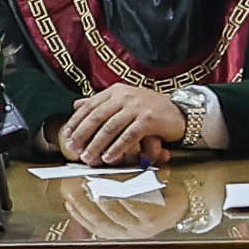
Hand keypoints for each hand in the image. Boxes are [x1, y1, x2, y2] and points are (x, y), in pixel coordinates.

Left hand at [55, 83, 186, 168]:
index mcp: (116, 91)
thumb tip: (76, 105)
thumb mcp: (125, 102)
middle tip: (72, 148)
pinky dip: (116, 148)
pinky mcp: (149, 119)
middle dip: (82, 134)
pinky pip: (128, 136)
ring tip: (87, 157)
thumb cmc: (150, 109)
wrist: (181, 112)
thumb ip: (102, 103)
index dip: (77, 121)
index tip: (66, 135)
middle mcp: (125, 96)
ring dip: (96, 144)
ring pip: (110, 127)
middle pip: (97, 116)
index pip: (90, 106)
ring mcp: (138, 106)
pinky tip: (108, 157)